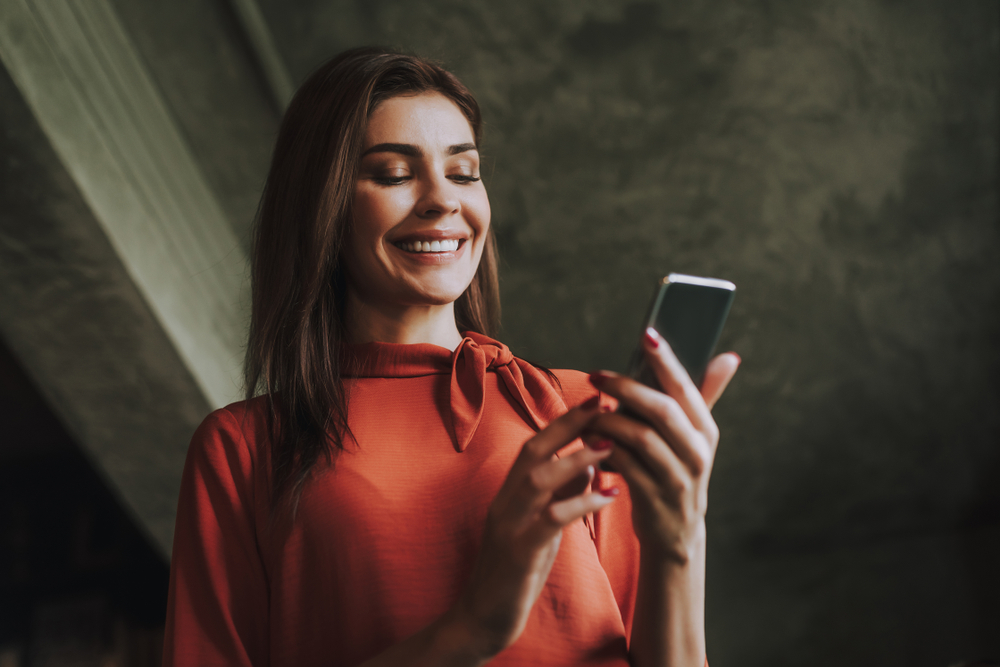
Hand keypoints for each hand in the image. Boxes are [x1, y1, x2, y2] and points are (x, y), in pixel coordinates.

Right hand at [448, 400, 618, 659]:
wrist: (483, 619)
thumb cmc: (515, 572)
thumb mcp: (539, 527)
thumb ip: (559, 495)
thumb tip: (589, 464)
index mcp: (508, 493)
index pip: (534, 445)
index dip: (565, 421)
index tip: (598, 400)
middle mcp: (504, 501)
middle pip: (533, 450)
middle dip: (569, 425)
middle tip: (605, 405)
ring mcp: (508, 525)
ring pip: (538, 479)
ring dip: (576, 458)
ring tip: (611, 444)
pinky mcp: (518, 552)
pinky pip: (550, 519)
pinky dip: (580, 502)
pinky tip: (609, 496)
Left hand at [587, 328, 739, 561]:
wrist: (675, 533)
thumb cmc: (676, 470)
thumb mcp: (693, 437)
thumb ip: (703, 396)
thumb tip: (728, 356)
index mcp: (706, 430)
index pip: (686, 388)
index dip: (667, 360)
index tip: (647, 333)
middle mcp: (698, 452)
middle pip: (662, 410)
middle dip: (626, 387)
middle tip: (596, 374)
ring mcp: (679, 478)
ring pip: (640, 437)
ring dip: (609, 419)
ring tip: (587, 410)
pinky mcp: (655, 499)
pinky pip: (625, 465)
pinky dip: (604, 448)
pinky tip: (589, 438)